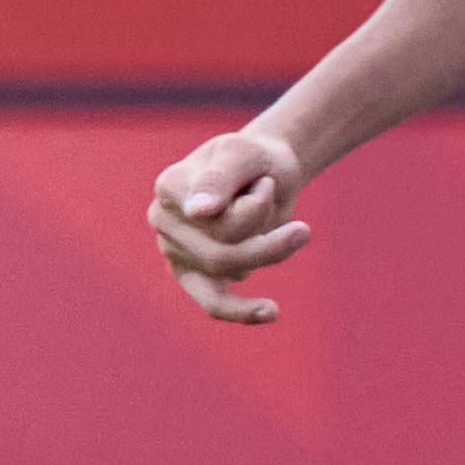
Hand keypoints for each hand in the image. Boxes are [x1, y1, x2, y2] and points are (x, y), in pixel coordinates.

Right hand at [150, 129, 310, 324]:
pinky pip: (213, 302)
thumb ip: (220, 177)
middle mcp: (164, 221)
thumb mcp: (244, 153)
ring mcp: (176, 252)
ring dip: (270, 250)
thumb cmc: (253, 160)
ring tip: (299, 231)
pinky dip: (243, 310)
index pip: (213, 217)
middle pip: (220, 249)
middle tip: (287, 209)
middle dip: (266, 232)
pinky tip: (272, 311)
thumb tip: (197, 212)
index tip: (267, 184)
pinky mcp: (195, 276)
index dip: (256, 204)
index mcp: (170, 187)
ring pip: (227, 270)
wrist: (266, 172)